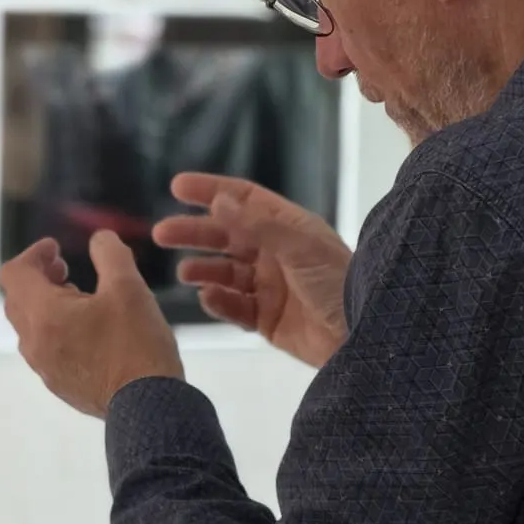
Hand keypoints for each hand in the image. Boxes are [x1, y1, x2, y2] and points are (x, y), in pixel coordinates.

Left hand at [0, 231, 183, 418]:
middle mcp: (34, 343)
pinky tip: (88, 331)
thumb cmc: (137, 345)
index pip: (14, 274)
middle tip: (64, 270)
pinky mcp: (59, 385)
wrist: (149, 407)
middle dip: (38, 278)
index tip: (57, 249)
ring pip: (30, 326)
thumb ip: (110, 254)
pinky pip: (44, 349)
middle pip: (17, 299)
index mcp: (43, 315)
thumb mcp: (128, 287)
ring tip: (79, 298)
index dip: (33, 254)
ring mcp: (44, 368)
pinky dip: (55, 330)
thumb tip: (100, 238)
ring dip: (46, 305)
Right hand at [151, 173, 351, 368]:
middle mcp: (275, 253)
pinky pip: (234, 306)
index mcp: (288, 228)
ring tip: (185, 273)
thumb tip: (218, 201)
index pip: (243, 200)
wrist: (362, 336)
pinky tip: (209, 298)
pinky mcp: (266, 319)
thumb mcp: (300, 247)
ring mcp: (269, 286)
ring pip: (225, 272)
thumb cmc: (337, 283)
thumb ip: (257, 226)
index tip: (177, 187)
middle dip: (194, 233)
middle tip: (161, 234)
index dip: (211, 190)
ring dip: (203, 269)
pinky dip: (218, 302)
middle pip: (226, 236)